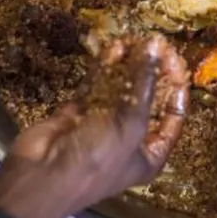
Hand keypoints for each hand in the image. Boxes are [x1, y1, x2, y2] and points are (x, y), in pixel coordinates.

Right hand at [1, 35, 189, 217]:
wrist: (39, 177)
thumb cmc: (96, 159)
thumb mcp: (130, 126)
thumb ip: (143, 84)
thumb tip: (155, 46)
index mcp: (150, 154)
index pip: (173, 116)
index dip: (176, 87)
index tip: (173, 58)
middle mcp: (129, 140)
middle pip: (147, 99)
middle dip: (151, 71)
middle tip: (153, 43)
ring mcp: (102, 125)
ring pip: (121, 89)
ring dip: (128, 65)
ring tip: (133, 40)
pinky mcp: (78, 114)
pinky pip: (96, 86)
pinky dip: (105, 69)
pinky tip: (113, 48)